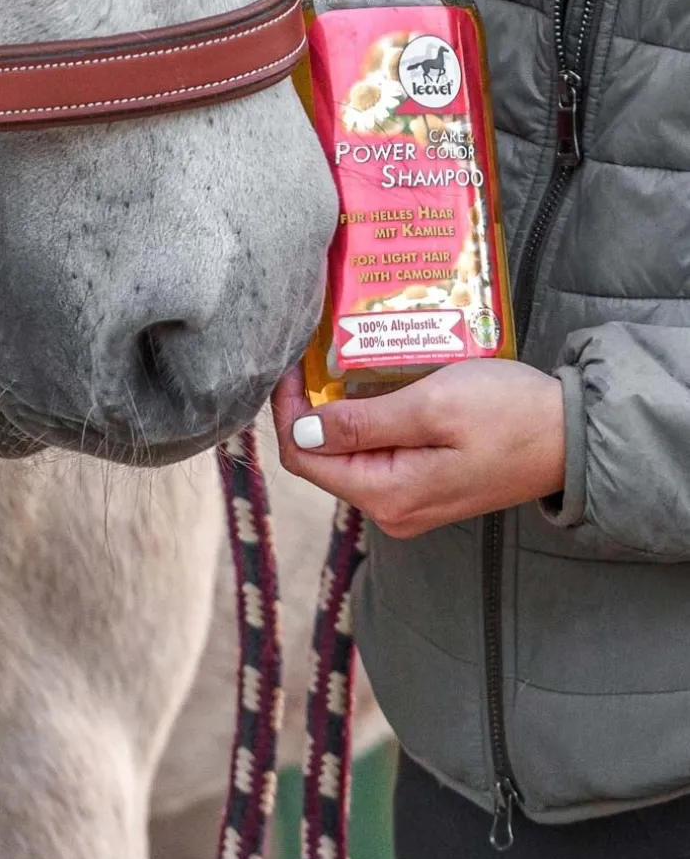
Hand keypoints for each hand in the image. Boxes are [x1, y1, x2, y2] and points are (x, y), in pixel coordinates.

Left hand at [271, 359, 565, 538]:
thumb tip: (301, 432)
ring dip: (342, 407)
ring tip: (346, 357)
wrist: (572, 436)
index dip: (286, 409)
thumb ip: (362, 423)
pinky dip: (370, 416)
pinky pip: (380, 451)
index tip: (291, 360)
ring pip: (350, 451)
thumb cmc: (508, 414)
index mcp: (387, 495)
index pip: (302, 456)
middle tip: (319, 350)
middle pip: (322, 456)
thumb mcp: (430, 407)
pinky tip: (378, 381)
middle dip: (312, 405)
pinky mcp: (427, 484)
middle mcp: (391, 508)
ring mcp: (410, 500)